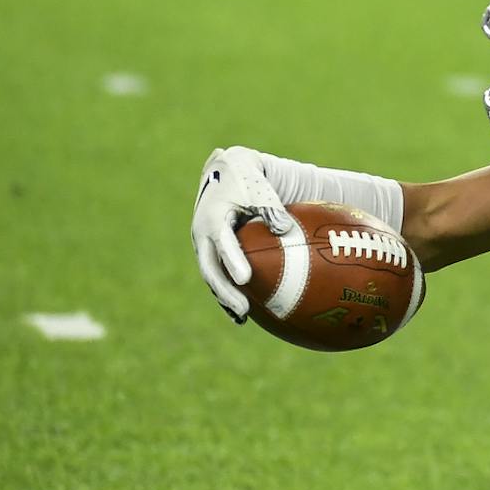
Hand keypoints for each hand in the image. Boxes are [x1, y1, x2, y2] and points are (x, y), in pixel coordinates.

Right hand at [192, 146, 297, 321]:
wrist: (225, 172)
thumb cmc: (248, 181)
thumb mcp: (259, 188)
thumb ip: (271, 208)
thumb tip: (286, 230)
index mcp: (213, 218)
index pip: (223, 243)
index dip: (232, 261)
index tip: (245, 279)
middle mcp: (203, 235)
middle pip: (211, 268)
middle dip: (225, 291)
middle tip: (244, 309)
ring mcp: (204, 245)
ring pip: (212, 276)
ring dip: (224, 297)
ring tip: (242, 317)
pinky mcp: (210, 252)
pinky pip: (217, 275)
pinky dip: (226, 292)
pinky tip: (242, 313)